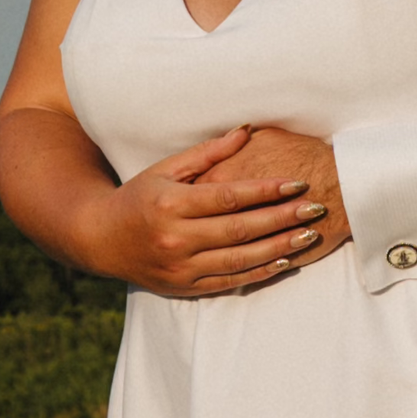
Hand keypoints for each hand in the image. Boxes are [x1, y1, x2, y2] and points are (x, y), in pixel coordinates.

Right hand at [97, 127, 335, 297]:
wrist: (100, 239)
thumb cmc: (139, 196)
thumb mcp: (166, 169)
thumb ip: (208, 154)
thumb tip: (247, 130)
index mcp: (170, 203)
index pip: (228, 196)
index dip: (265, 190)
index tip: (297, 183)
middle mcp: (174, 237)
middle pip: (239, 229)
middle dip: (282, 218)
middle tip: (316, 208)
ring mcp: (179, 266)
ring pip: (239, 259)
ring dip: (279, 248)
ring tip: (309, 235)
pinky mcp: (184, 287)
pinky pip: (229, 281)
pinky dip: (259, 272)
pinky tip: (284, 261)